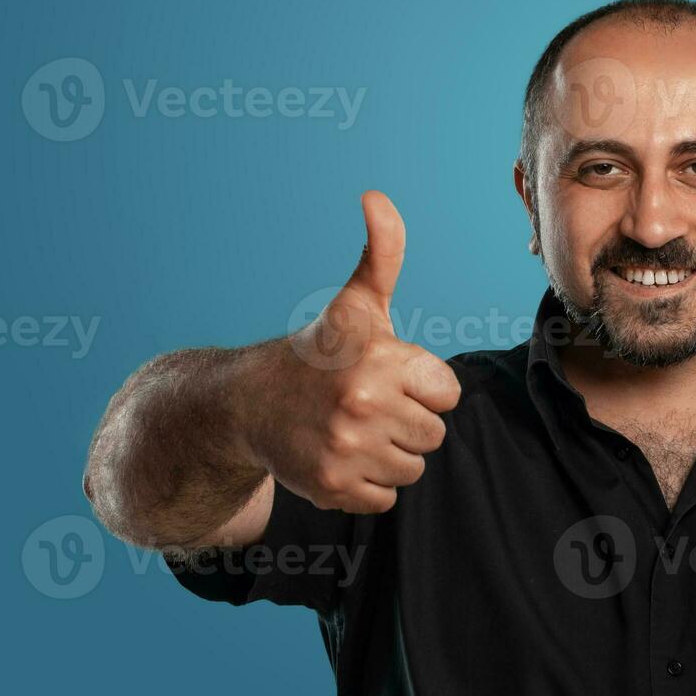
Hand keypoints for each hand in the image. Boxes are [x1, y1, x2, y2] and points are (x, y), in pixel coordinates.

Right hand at [245, 191, 460, 513]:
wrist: (248, 404)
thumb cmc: (319, 353)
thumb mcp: (357, 304)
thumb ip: (383, 253)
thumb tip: (375, 197)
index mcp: (381, 359)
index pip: (448, 392)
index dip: (422, 386)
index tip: (387, 376)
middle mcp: (364, 403)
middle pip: (434, 433)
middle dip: (407, 420)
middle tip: (367, 405)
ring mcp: (347, 448)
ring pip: (413, 467)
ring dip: (390, 454)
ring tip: (354, 430)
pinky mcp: (332, 487)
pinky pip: (386, 498)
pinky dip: (369, 484)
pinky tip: (341, 456)